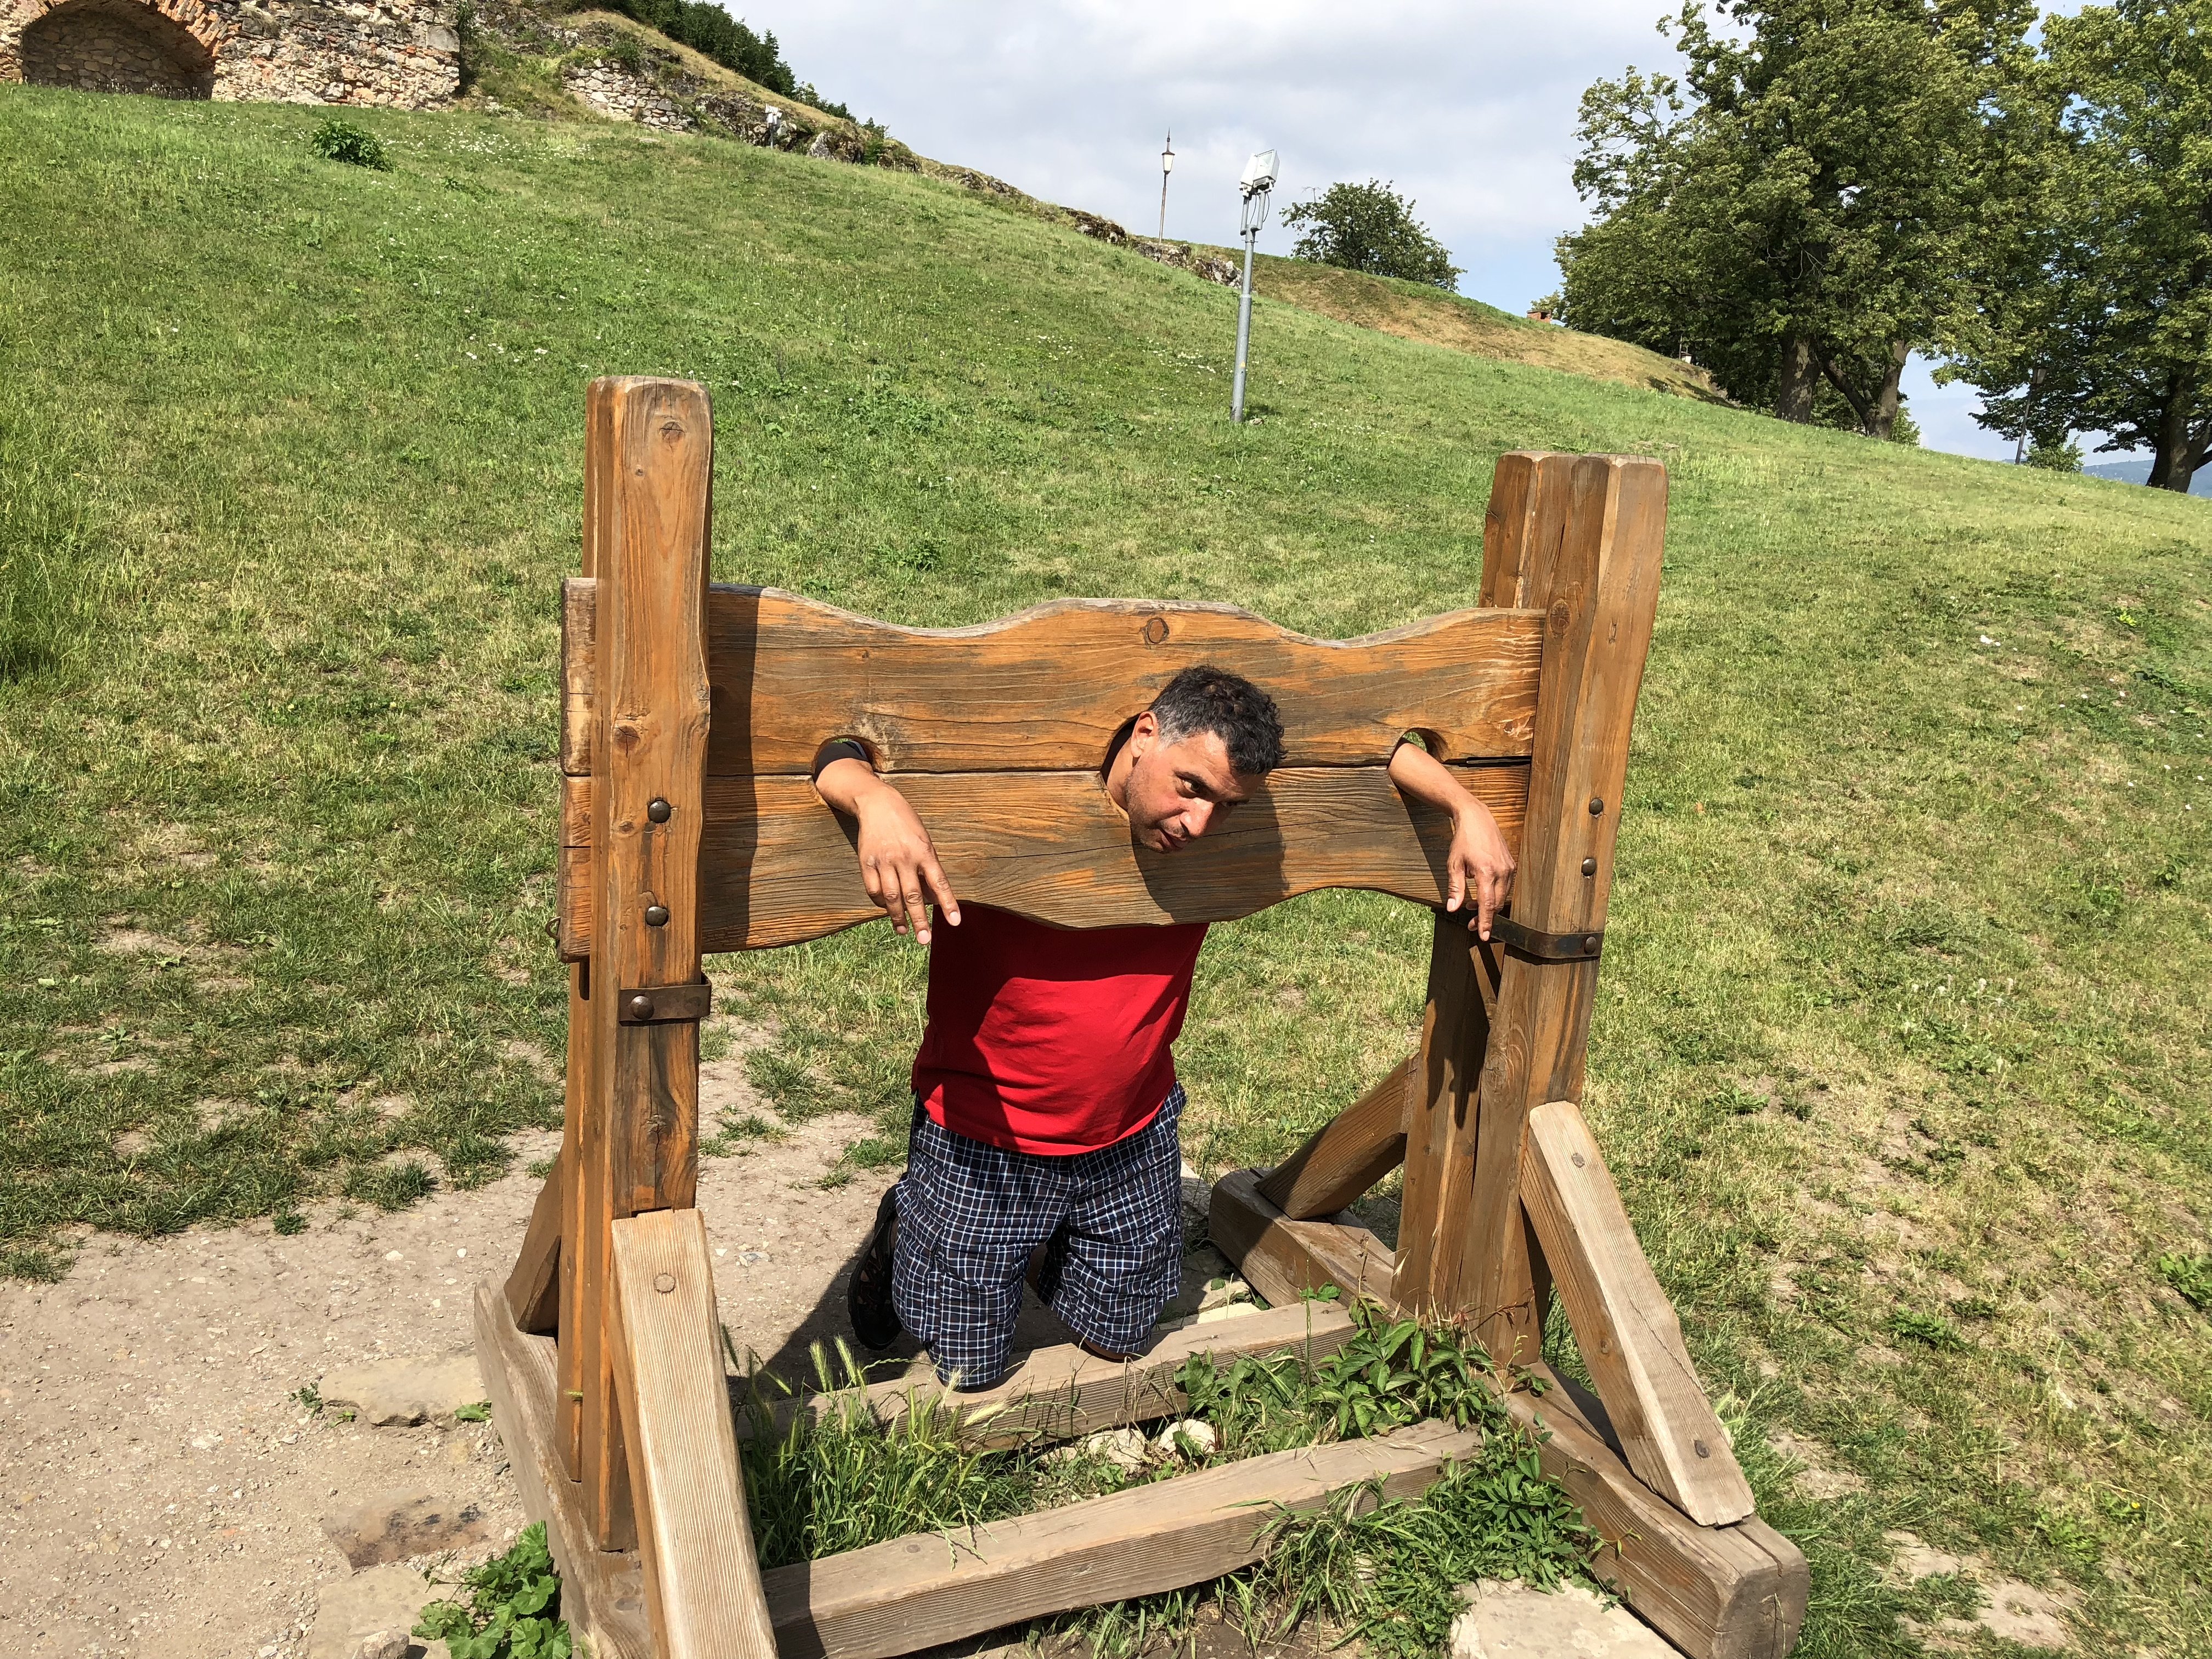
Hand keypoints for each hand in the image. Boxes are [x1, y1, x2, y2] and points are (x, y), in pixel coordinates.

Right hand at [817, 757, 961, 943]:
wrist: (877, 803)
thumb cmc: (907, 823)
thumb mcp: (924, 840)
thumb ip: (928, 867)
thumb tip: (931, 897)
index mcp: (924, 851)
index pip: (939, 882)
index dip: (948, 903)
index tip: (955, 922)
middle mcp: (904, 857)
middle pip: (913, 895)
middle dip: (920, 920)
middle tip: (924, 939)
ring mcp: (884, 860)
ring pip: (892, 897)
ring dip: (898, 917)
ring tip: (904, 931)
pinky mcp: (866, 862)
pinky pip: (874, 890)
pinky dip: (881, 903)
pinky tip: (887, 909)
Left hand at [1387, 739, 1516, 939]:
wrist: (1477, 818)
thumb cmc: (1463, 840)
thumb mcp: (1454, 864)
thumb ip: (1455, 888)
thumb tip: (1452, 909)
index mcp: (1486, 872)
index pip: (1487, 905)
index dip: (1485, 923)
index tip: (1483, 936)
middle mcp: (1501, 871)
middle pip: (1496, 904)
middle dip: (1485, 918)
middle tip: (1472, 925)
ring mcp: (1509, 868)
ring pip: (1502, 897)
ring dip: (1489, 906)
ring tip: (1472, 907)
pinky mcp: (1511, 865)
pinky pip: (1506, 887)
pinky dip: (1495, 895)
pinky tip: (1482, 895)